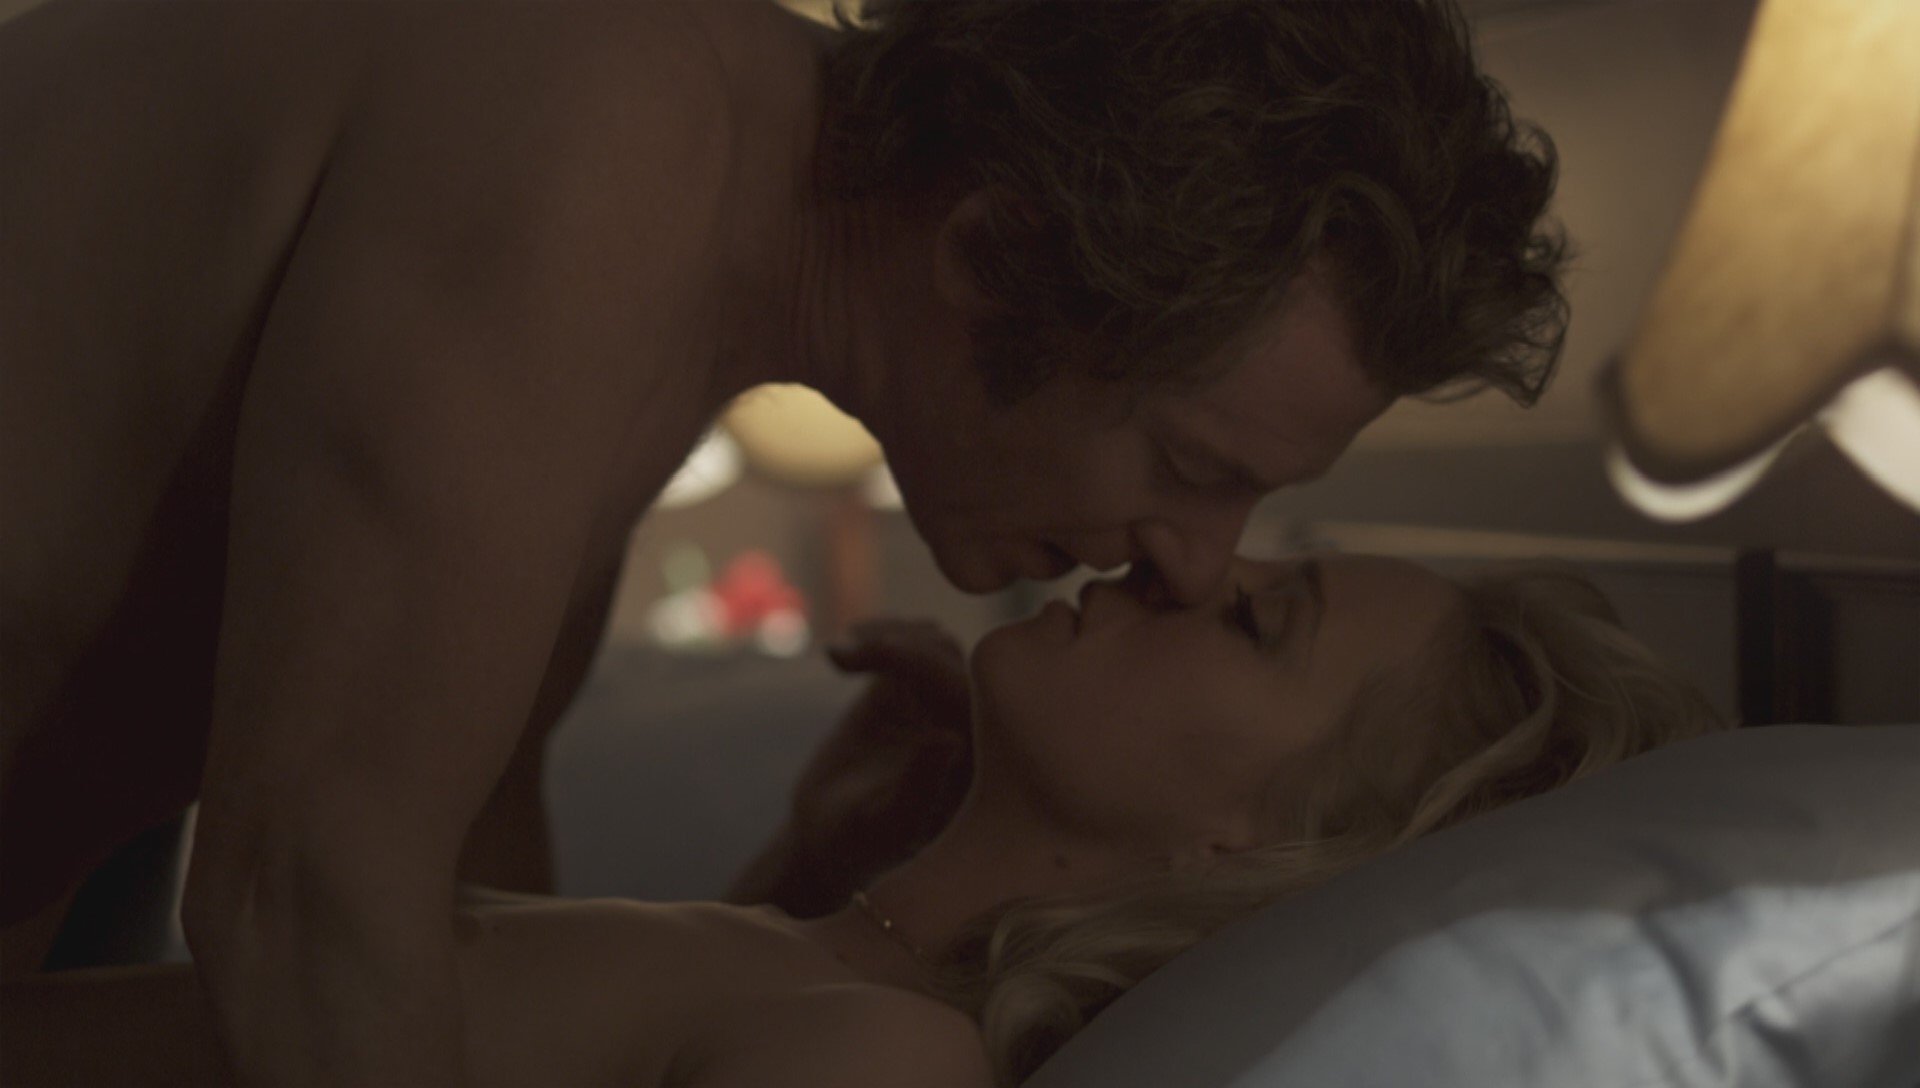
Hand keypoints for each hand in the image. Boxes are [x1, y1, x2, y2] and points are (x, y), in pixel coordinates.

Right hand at [730, 620, 972, 915]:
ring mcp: (946, 706)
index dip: (924, 667)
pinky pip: (911, 643)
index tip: (874, 652)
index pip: (968, 698)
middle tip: (842, 654)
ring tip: (839, 655)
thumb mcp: (884, 827)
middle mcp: (977, 731)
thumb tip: (951, 740)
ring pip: (935, 646)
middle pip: (955, 663)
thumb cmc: (862, 846)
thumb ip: (919, 789)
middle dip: (899, 647)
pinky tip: (839, 653)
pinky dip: (877, 636)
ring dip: (887, 638)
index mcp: (986, 766)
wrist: (832, 837)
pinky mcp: (917, 688)